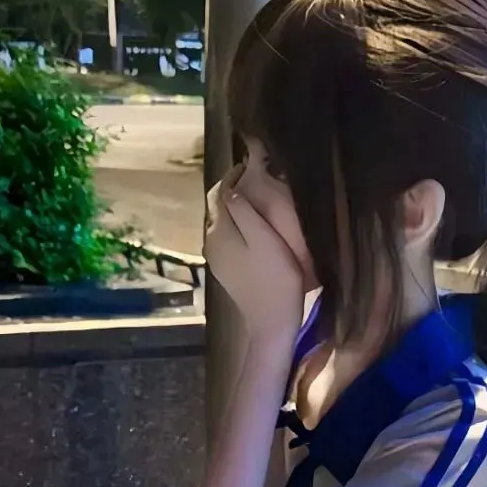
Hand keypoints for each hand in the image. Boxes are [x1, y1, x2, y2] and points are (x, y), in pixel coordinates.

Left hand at [204, 165, 304, 344]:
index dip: (235, 175)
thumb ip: (246, 212)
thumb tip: (233, 186)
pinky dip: (239, 225)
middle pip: (218, 206)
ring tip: (260, 199)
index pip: (219, 192)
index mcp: (219, 230)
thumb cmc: (276, 279)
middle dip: (234, 189)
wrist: (272, 322)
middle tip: (259, 178)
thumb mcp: (265, 240)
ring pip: (223, 221)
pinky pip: (228, 236)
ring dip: (237, 207)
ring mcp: (217, 257)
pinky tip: (256, 226)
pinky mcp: (226, 268)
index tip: (254, 163)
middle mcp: (211, 240)